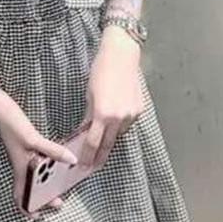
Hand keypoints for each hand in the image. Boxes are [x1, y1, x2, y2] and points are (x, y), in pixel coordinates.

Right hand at [0, 94, 78, 217]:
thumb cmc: (10, 124)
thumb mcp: (33, 139)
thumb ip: (53, 151)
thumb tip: (72, 161)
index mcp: (20, 169)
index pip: (19, 197)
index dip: (27, 209)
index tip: (39, 215)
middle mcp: (21, 165)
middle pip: (31, 189)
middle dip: (44, 197)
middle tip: (59, 197)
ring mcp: (23, 156)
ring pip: (35, 176)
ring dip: (47, 181)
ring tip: (62, 179)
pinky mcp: (25, 146)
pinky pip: (38, 162)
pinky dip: (48, 164)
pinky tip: (57, 158)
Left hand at [77, 32, 144, 169]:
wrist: (121, 55)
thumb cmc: (101, 70)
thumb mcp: (89, 94)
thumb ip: (89, 116)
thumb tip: (86, 131)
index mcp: (103, 114)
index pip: (93, 142)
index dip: (87, 156)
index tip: (83, 165)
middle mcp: (119, 117)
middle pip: (108, 144)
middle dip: (99, 156)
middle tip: (92, 166)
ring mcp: (131, 114)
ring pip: (118, 133)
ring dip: (109, 138)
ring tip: (101, 141)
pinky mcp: (139, 109)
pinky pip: (127, 123)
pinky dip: (119, 124)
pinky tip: (113, 119)